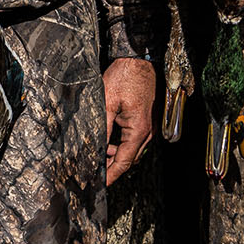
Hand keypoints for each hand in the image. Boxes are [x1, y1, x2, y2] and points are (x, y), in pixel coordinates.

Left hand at [102, 56, 156, 185]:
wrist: (139, 59)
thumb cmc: (125, 77)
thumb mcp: (107, 103)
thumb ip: (102, 129)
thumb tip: (94, 150)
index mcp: (139, 130)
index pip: (123, 162)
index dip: (111, 175)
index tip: (100, 184)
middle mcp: (148, 132)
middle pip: (130, 159)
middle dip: (113, 168)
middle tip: (95, 173)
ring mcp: (149, 126)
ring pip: (133, 151)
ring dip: (118, 156)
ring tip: (100, 157)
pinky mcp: (147, 120)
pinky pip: (135, 140)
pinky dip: (123, 145)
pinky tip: (110, 142)